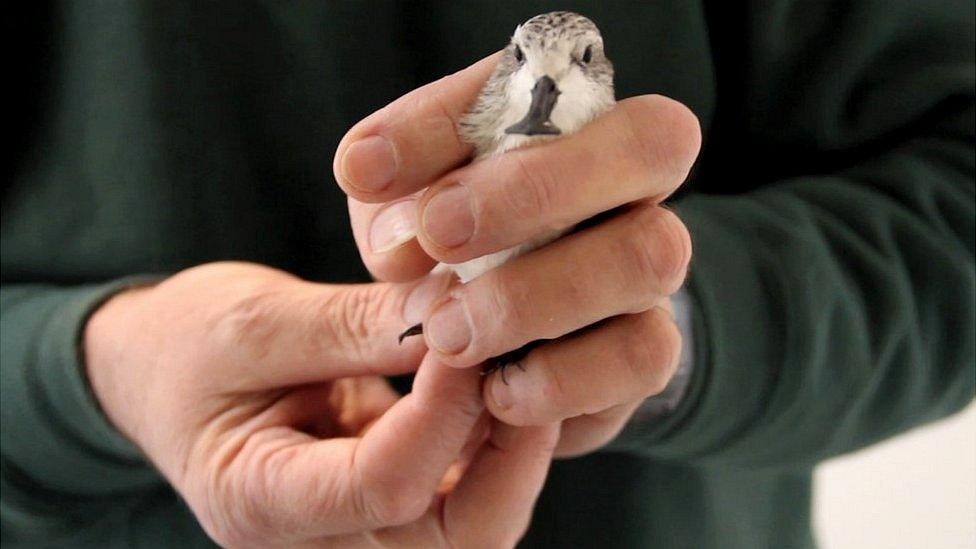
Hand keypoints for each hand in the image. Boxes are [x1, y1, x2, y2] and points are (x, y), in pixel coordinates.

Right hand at [84, 262, 557, 546]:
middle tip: (527, 358)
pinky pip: (466, 492)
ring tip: (520, 359)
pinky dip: (495, 439)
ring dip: (514, 446)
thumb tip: (456, 312)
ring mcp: (360, 533)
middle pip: (456, 538)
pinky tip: (500, 376)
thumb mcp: (254, 321)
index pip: (382, 486)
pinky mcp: (392, 505)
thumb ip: (355, 325)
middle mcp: (319, 542)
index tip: (466, 330)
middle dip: (510, 451)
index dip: (442, 410)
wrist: (165, 371)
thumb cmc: (189, 346)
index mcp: (259, 502)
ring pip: (476, 523)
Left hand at [336, 55, 699, 456]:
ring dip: (534, 297)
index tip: (371, 173)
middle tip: (439, 236)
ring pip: (646, 257)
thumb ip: (387, 183)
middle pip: (652, 144)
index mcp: (571, 122)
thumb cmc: (450, 243)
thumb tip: (369, 173)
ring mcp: (651, 267)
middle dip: (533, 189)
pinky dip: (561, 379)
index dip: (457, 119)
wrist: (499, 338)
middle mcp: (632, 185)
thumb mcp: (403, 201)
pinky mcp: (650, 351)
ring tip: (449, 334)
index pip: (553, 78)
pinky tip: (497, 391)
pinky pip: (641, 356)